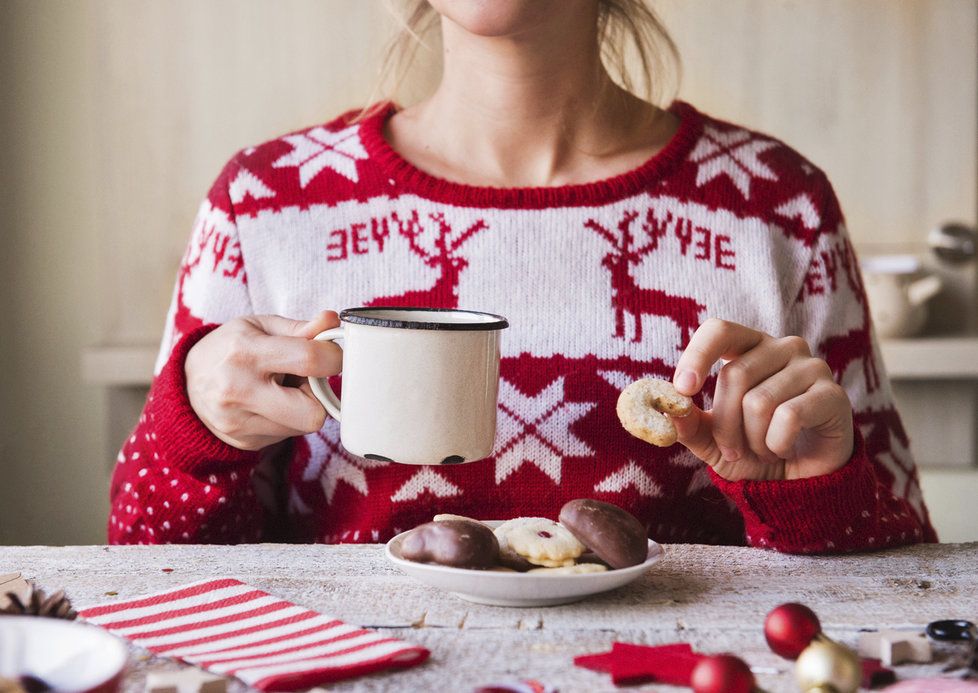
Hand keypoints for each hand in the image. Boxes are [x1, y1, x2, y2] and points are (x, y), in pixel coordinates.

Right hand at [185, 310, 340, 450]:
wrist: (186, 384)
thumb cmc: (230, 348)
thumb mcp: (259, 326)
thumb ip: (299, 328)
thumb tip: (332, 321)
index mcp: (246, 352)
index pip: (310, 359)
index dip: (334, 357)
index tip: (331, 355)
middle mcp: (240, 390)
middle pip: (313, 413)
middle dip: (320, 396)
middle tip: (307, 381)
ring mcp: (240, 422)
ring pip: (304, 426)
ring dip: (304, 407)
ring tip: (282, 390)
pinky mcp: (244, 442)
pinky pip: (288, 435)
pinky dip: (288, 419)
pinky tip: (270, 405)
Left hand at [671, 318, 852, 480]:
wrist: (800, 483)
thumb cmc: (753, 451)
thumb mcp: (712, 442)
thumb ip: (690, 424)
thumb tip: (668, 410)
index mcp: (748, 348)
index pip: (719, 330)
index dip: (697, 355)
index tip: (682, 389)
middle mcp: (782, 347)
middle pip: (735, 375)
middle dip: (725, 424)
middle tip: (733, 449)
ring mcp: (812, 367)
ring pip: (760, 401)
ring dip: (753, 440)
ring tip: (765, 449)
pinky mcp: (833, 395)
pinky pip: (790, 417)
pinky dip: (777, 443)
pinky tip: (785, 449)